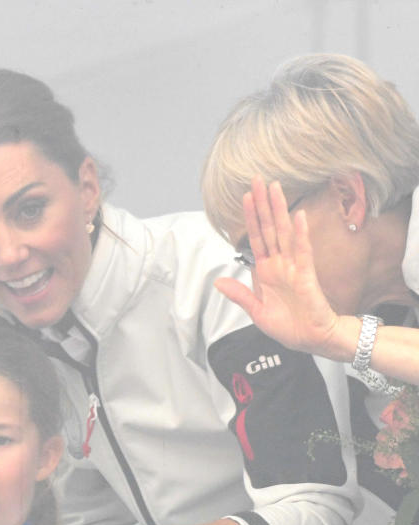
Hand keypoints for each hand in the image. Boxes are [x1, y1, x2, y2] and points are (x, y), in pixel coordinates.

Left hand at [214, 178, 346, 358]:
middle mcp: (280, 264)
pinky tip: (297, 216)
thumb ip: (240, 294)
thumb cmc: (289, 327)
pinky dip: (300, 234)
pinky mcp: (306, 275)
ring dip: (279, 210)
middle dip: (262, 205)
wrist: (311, 340)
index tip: (245, 197)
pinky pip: (303, 251)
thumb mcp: (257, 311)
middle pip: (269, 228)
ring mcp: (293, 267)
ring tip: (274, 187)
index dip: (250, 218)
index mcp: (266, 271)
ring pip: (284, 233)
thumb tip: (218, 281)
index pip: (256, 238)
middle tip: (257, 179)